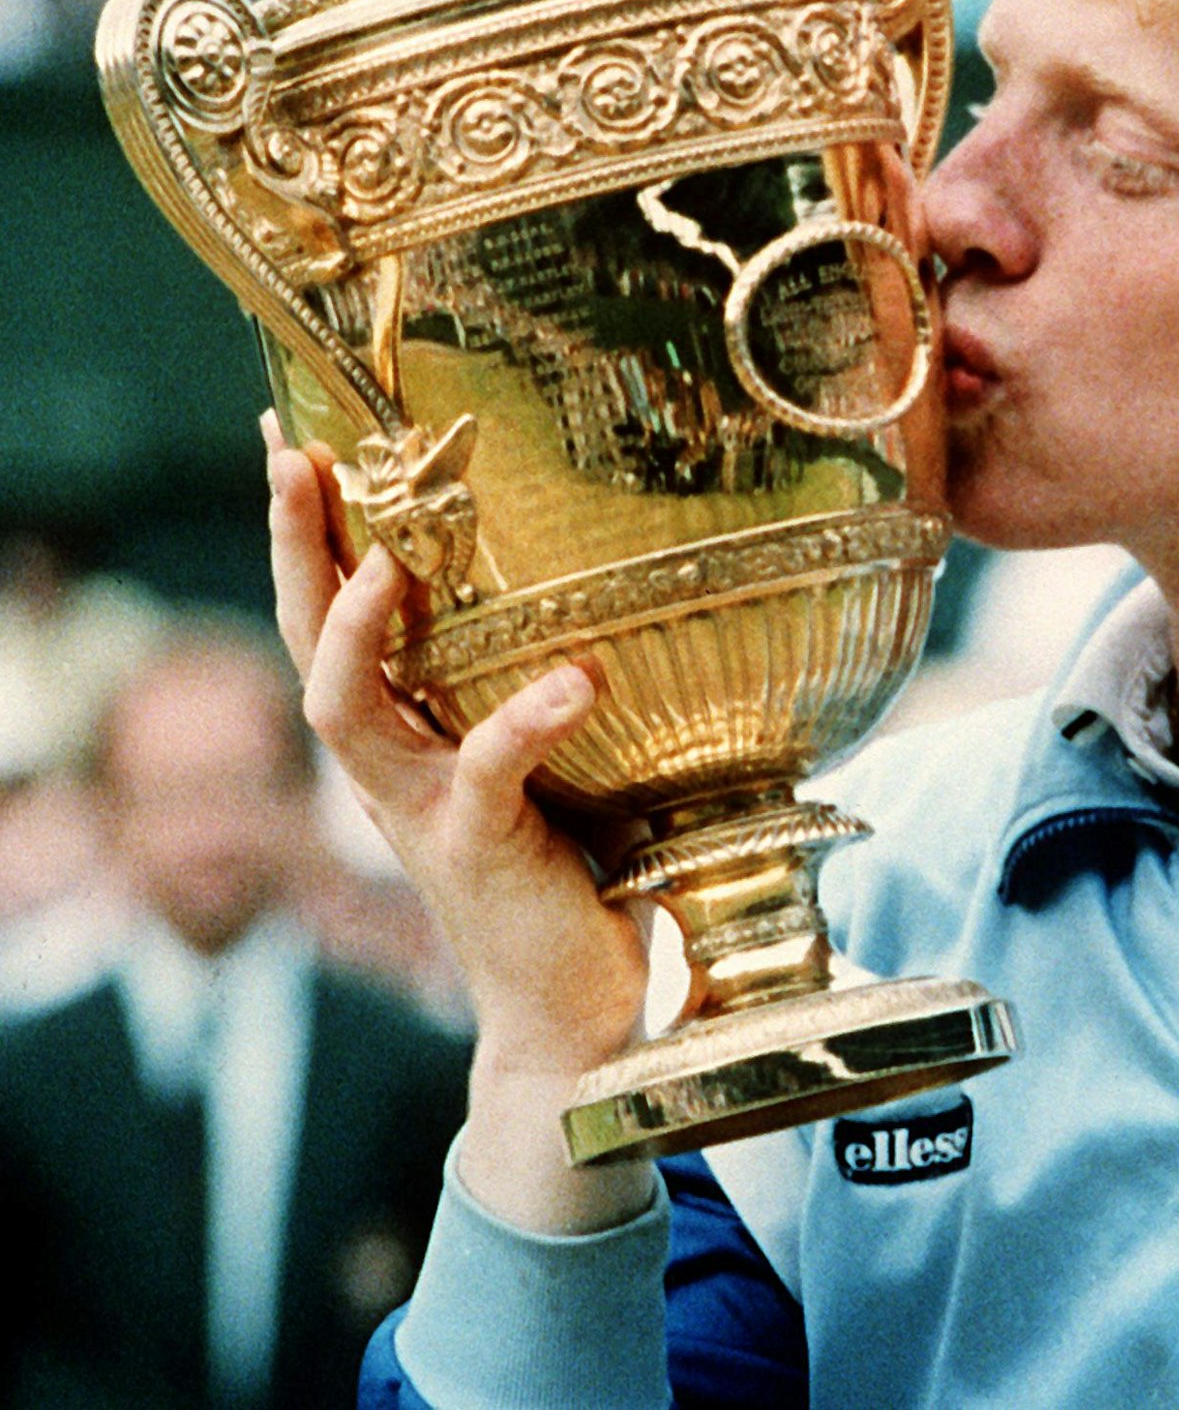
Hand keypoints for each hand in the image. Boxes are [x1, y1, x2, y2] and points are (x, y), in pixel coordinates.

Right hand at [264, 412, 654, 1230]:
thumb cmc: (576, 874)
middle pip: (308, 641)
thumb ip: (548, 688)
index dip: (308, 533)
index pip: (333, 617)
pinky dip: (531, 719)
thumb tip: (615, 583)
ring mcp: (424, 810)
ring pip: (346, 706)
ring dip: (355, 626)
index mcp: (407, 735)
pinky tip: (583, 677)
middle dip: (293, 546)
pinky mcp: (479, 851)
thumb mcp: (550, 763)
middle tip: (289, 454)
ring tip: (389, 554)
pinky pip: (489, 768)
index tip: (294, 438)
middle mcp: (393, 766)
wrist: (578, 1015)